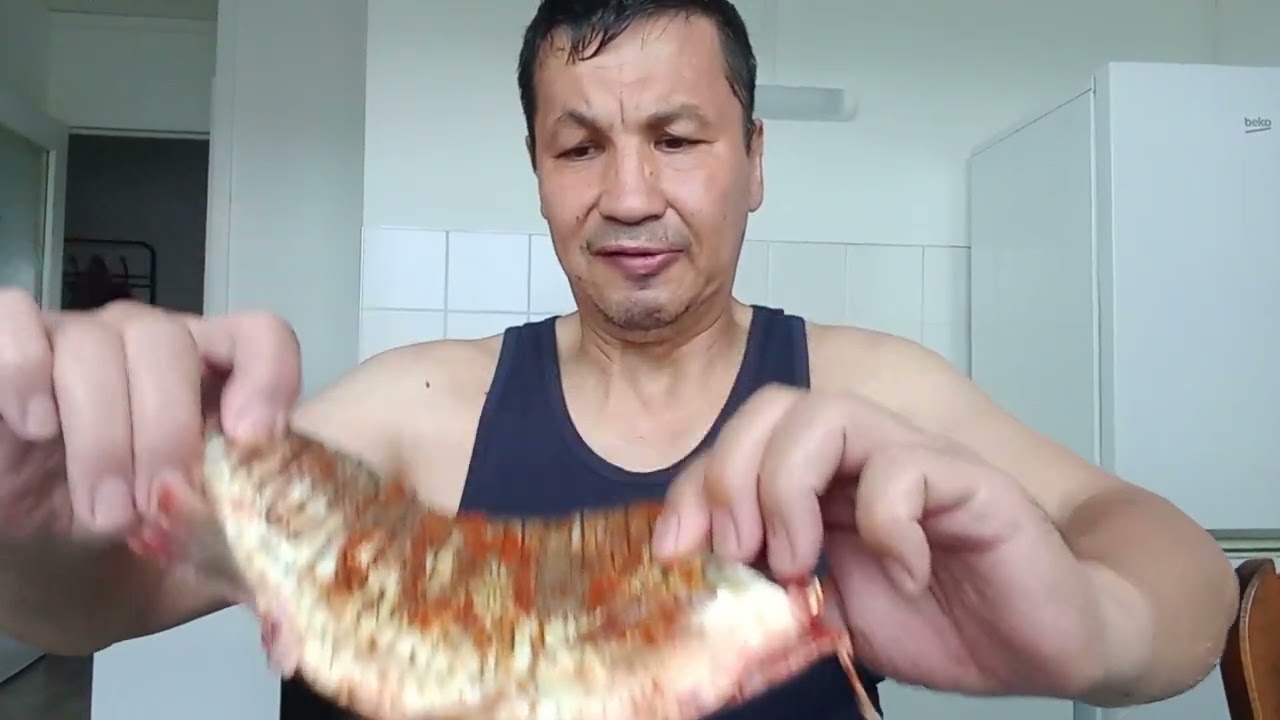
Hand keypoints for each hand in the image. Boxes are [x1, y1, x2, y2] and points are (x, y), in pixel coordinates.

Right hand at [0, 288, 300, 539]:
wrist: (43, 569)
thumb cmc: (130, 547)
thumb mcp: (200, 558)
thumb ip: (247, 548)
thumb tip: (281, 571)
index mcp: (210, 377)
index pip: (259, 336)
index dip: (266, 374)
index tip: (253, 439)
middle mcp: (143, 345)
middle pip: (166, 341)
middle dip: (164, 430)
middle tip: (155, 506)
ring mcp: (70, 340)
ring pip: (92, 343)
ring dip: (99, 435)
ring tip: (102, 510)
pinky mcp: (3, 351)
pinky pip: (12, 318)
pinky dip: (22, 371)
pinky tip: (35, 426)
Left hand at [653, 384, 1109, 697]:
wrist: (1045, 644)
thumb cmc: (944, 619)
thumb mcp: (830, 611)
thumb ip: (774, 584)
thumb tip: (698, 579)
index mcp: (823, 482)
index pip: (740, 441)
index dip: (695, 486)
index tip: (675, 549)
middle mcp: (863, 458)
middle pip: (775, 407)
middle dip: (732, 476)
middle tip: (739, 553)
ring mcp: (916, 461)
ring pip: (831, 415)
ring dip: (789, 491)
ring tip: (799, 563)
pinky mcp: (971, 482)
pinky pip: (906, 470)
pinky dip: (886, 525)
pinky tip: (903, 573)